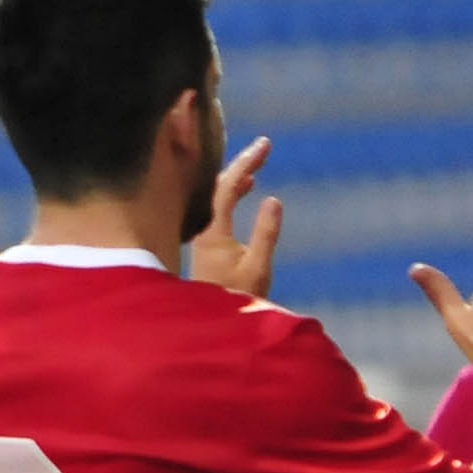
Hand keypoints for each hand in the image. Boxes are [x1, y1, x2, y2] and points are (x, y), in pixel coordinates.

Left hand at [193, 137, 282, 298]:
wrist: (209, 327)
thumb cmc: (237, 300)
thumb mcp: (258, 268)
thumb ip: (265, 233)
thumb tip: (274, 199)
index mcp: (211, 232)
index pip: (226, 186)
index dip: (246, 162)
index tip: (265, 145)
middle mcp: (199, 228)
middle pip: (214, 184)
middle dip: (240, 163)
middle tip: (263, 148)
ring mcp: (199, 233)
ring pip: (212, 193)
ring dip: (235, 176)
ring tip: (257, 163)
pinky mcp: (203, 240)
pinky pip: (213, 204)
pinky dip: (230, 191)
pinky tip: (247, 189)